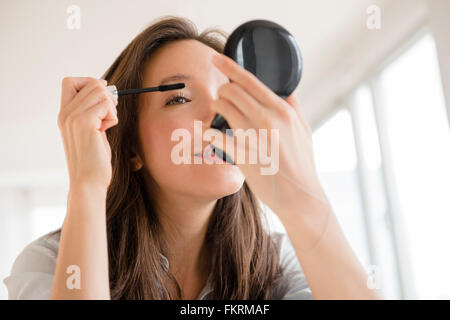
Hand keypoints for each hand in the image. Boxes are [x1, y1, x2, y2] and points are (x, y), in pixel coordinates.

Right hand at [58, 77, 118, 189]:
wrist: (88, 182)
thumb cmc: (94, 160)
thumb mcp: (90, 131)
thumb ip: (92, 112)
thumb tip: (106, 90)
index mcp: (64, 115)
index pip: (70, 81)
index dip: (89, 83)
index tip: (103, 98)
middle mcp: (65, 114)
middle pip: (92, 84)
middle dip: (108, 96)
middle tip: (109, 116)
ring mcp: (73, 117)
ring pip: (100, 92)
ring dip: (111, 107)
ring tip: (106, 125)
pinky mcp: (84, 123)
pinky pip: (106, 105)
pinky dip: (113, 116)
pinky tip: (107, 129)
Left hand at [209, 54, 328, 214]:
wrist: (299, 196)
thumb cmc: (302, 164)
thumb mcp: (304, 130)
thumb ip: (294, 107)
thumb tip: (285, 90)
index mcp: (283, 111)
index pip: (251, 81)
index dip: (229, 66)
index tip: (215, 58)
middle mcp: (268, 120)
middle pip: (232, 90)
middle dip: (222, 90)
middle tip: (222, 97)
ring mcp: (254, 137)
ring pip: (222, 108)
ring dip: (215, 107)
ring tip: (218, 113)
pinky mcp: (242, 155)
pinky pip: (216, 135)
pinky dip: (209, 131)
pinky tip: (210, 133)